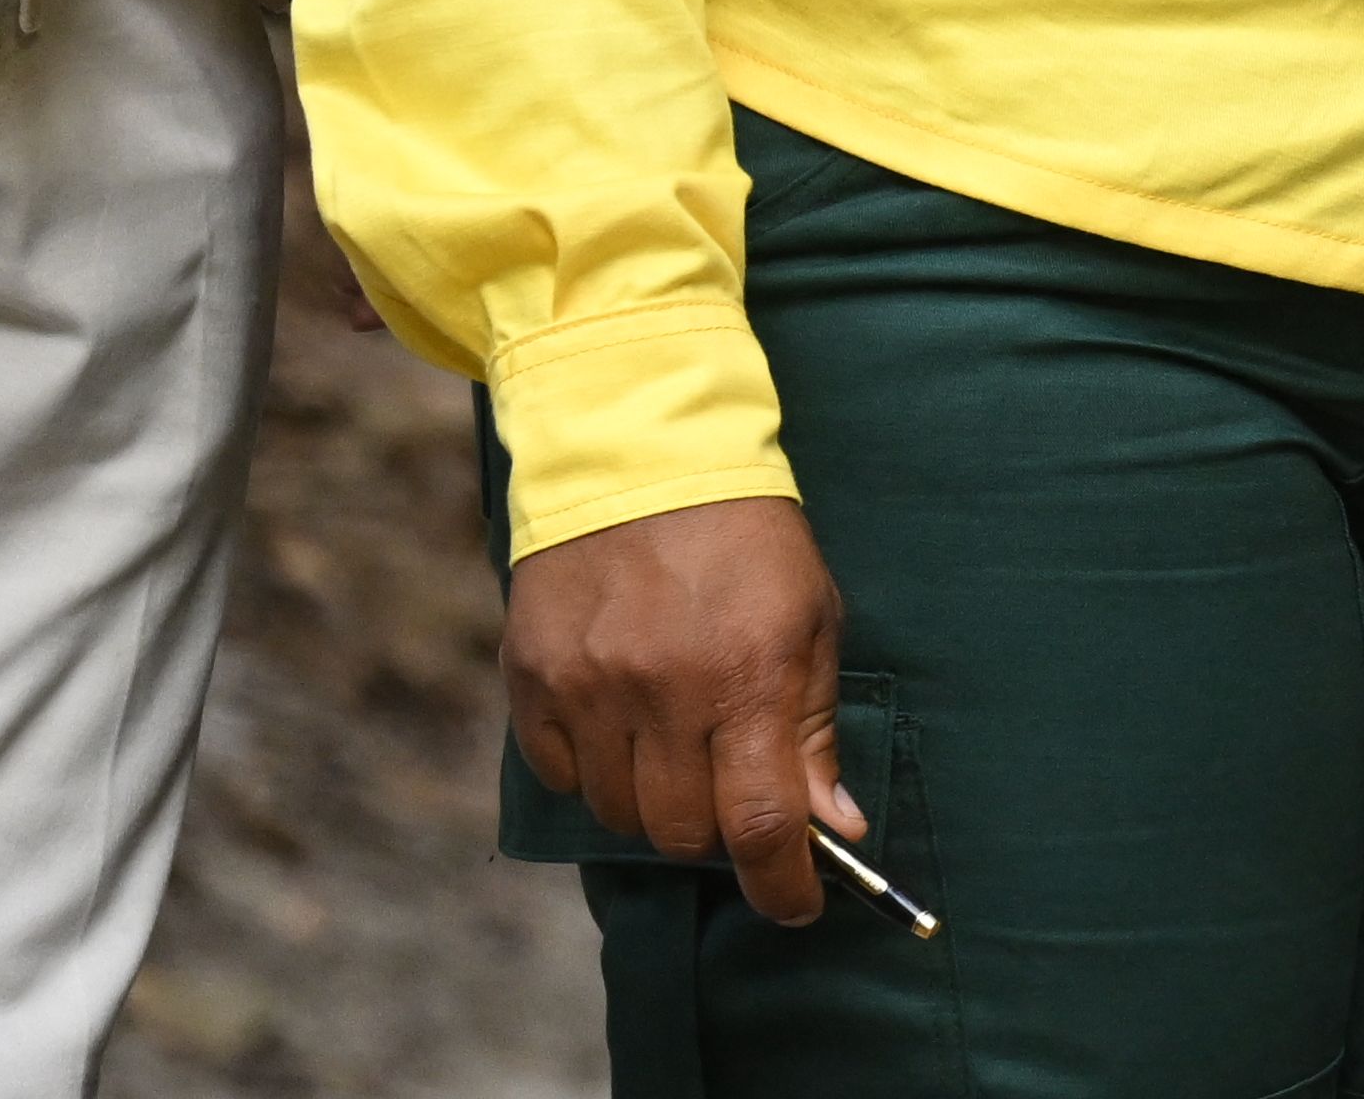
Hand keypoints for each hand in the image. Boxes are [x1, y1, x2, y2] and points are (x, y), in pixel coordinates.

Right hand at [505, 492, 854, 925]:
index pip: (761, 823)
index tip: (796, 905)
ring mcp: (587, 690)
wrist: (640, 458)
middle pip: (680, 833)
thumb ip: (813, 731)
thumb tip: (832, 827)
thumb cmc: (747, 542)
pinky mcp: (530, 681)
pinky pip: (562, 774)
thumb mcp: (810, 620)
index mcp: (745, 678)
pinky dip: (597, 771)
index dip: (781, 884)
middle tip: (734, 798)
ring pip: (619, 814)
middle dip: (717, 835)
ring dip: (657, 804)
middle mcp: (661, 694)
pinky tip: (624, 725)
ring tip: (680, 746)